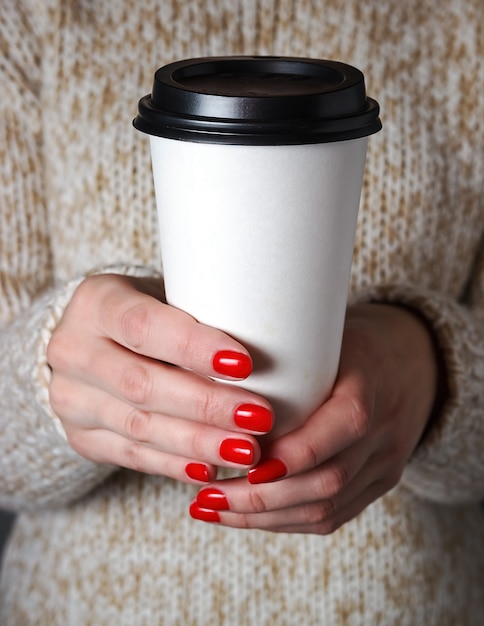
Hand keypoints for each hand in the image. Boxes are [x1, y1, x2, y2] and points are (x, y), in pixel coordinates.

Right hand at [47, 274, 272, 481]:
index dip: (194, 347)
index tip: (245, 363)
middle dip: (207, 405)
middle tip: (259, 417)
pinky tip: (210, 470)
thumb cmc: (149, 312)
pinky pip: (131, 455)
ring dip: (198, 442)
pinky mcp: (81, 435)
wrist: (93, 342)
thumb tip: (274, 349)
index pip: (143, 325)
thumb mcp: (165, 295)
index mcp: (97, 302)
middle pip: (142, 384)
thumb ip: (201, 314)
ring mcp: (72, 398)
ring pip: (139, 427)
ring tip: (246, 450)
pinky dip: (174, 465)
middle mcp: (74, 350)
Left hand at [190, 303, 439, 531]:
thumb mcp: (326, 332)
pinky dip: (284, 522)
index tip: (237, 460)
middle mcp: (384, 432)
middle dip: (260, 496)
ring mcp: (384, 464)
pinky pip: (333, 517)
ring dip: (264, 517)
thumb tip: (210, 368)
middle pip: (327, 481)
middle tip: (208, 495)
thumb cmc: (353, 341)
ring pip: (326, 508)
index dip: (290, 453)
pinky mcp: (378, 483)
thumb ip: (284, 353)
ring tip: (214, 509)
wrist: (415, 363)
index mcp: (371, 386)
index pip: (342, 426)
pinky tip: (245, 517)